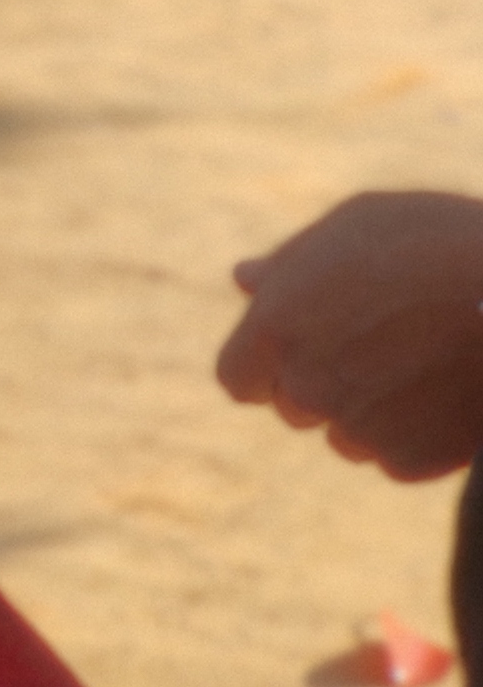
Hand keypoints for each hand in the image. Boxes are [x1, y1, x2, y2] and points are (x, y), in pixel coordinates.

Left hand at [217, 192, 482, 479]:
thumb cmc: (441, 244)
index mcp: (274, 330)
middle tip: (381, 345)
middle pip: (293, 408)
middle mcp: (306, 389)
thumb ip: (292, 262)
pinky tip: (448, 393)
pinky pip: (398, 458)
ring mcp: (359, 430)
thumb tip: (246, 280)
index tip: (304, 349)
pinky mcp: (413, 461)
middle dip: (323, 384)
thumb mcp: (358, 226)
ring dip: (370, 414)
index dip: (267, 365)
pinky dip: (417, 436)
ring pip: (347, 437)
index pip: (238, 379)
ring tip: (423, 364)